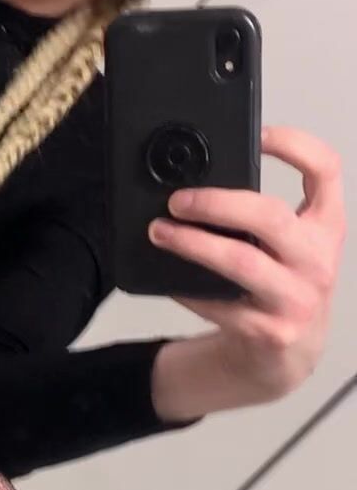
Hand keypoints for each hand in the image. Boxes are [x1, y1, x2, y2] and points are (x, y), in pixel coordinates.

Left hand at [149, 127, 345, 421]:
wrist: (288, 355)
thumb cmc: (282, 286)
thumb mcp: (291, 245)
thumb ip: (262, 214)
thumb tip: (199, 182)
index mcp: (325, 227)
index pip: (327, 171)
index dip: (296, 145)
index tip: (259, 134)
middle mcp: (318, 260)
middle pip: (269, 217)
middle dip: (217, 203)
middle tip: (179, 200)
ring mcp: (296, 299)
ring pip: (240, 262)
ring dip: (192, 244)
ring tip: (160, 231)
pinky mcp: (269, 331)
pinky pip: (219, 303)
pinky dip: (187, 287)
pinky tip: (168, 275)